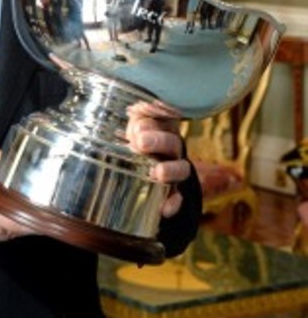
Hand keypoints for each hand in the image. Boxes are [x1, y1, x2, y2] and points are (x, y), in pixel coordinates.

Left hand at [126, 100, 190, 218]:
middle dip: (158, 141)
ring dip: (170, 170)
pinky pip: (177, 198)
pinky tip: (164, 209)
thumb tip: (138, 107)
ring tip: (158, 173)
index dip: (154, 122)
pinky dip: (172, 204)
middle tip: (141, 142)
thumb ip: (138, 116)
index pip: (166, 120)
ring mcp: (174, 170)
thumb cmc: (138, 139)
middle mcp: (173, 149)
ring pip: (180, 169)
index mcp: (164, 128)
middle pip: (172, 143)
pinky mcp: (172, 191)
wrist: (140, 167)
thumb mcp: (136, 125)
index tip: (138, 126)